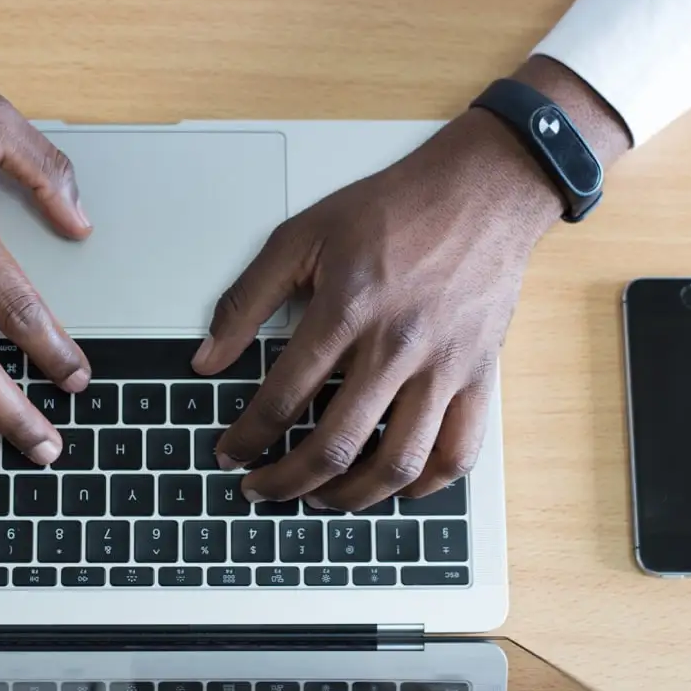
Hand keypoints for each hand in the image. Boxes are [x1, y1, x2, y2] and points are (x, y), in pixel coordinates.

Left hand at [192, 109, 566, 509]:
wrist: (482, 190)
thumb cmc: (393, 210)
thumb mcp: (301, 235)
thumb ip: (246, 299)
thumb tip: (207, 358)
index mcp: (347, 310)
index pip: (283, 398)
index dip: (247, 437)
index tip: (230, 453)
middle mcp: (397, 346)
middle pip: (334, 444)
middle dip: (286, 481)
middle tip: (261, 490)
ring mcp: (444, 367)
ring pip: (397, 463)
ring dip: (350, 496)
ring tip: (320, 499)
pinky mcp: (480, 376)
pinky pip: (458, 453)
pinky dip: (424, 485)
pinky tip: (395, 487)